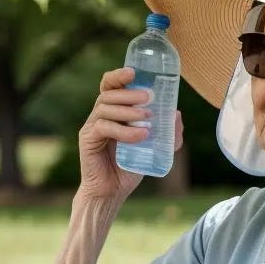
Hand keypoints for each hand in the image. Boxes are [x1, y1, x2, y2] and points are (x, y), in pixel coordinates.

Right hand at [77, 67, 183, 201]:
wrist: (112, 191)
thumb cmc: (130, 167)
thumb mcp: (155, 148)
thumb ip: (168, 134)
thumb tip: (176, 115)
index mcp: (113, 112)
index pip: (111, 86)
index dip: (119, 76)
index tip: (134, 72)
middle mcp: (99, 115)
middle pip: (108, 93)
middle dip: (128, 92)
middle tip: (148, 97)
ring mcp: (92, 127)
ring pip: (105, 108)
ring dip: (127, 110)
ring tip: (147, 118)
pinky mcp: (88, 140)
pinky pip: (103, 128)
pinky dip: (123, 130)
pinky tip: (140, 136)